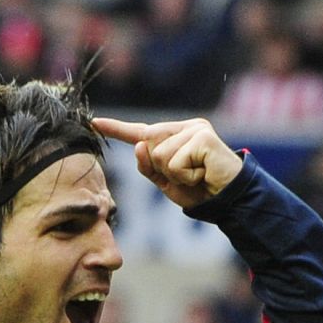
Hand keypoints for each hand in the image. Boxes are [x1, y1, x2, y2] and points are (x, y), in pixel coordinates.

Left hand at [92, 118, 243, 209]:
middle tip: (187, 177)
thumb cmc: (198, 190)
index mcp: (174, 136)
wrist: (227, 200)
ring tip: (196, 175)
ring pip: (159, 155)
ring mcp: (194, 129)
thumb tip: (138, 145)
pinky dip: (185, 175)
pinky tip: (202, 173)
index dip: (117, 128)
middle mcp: (184, 127)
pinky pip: (175, 161)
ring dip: (175, 174)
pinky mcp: (202, 136)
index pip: (140, 132)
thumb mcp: (165, 182)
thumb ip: (148, 167)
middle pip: (147, 146)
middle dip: (161, 168)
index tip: (95, 122)